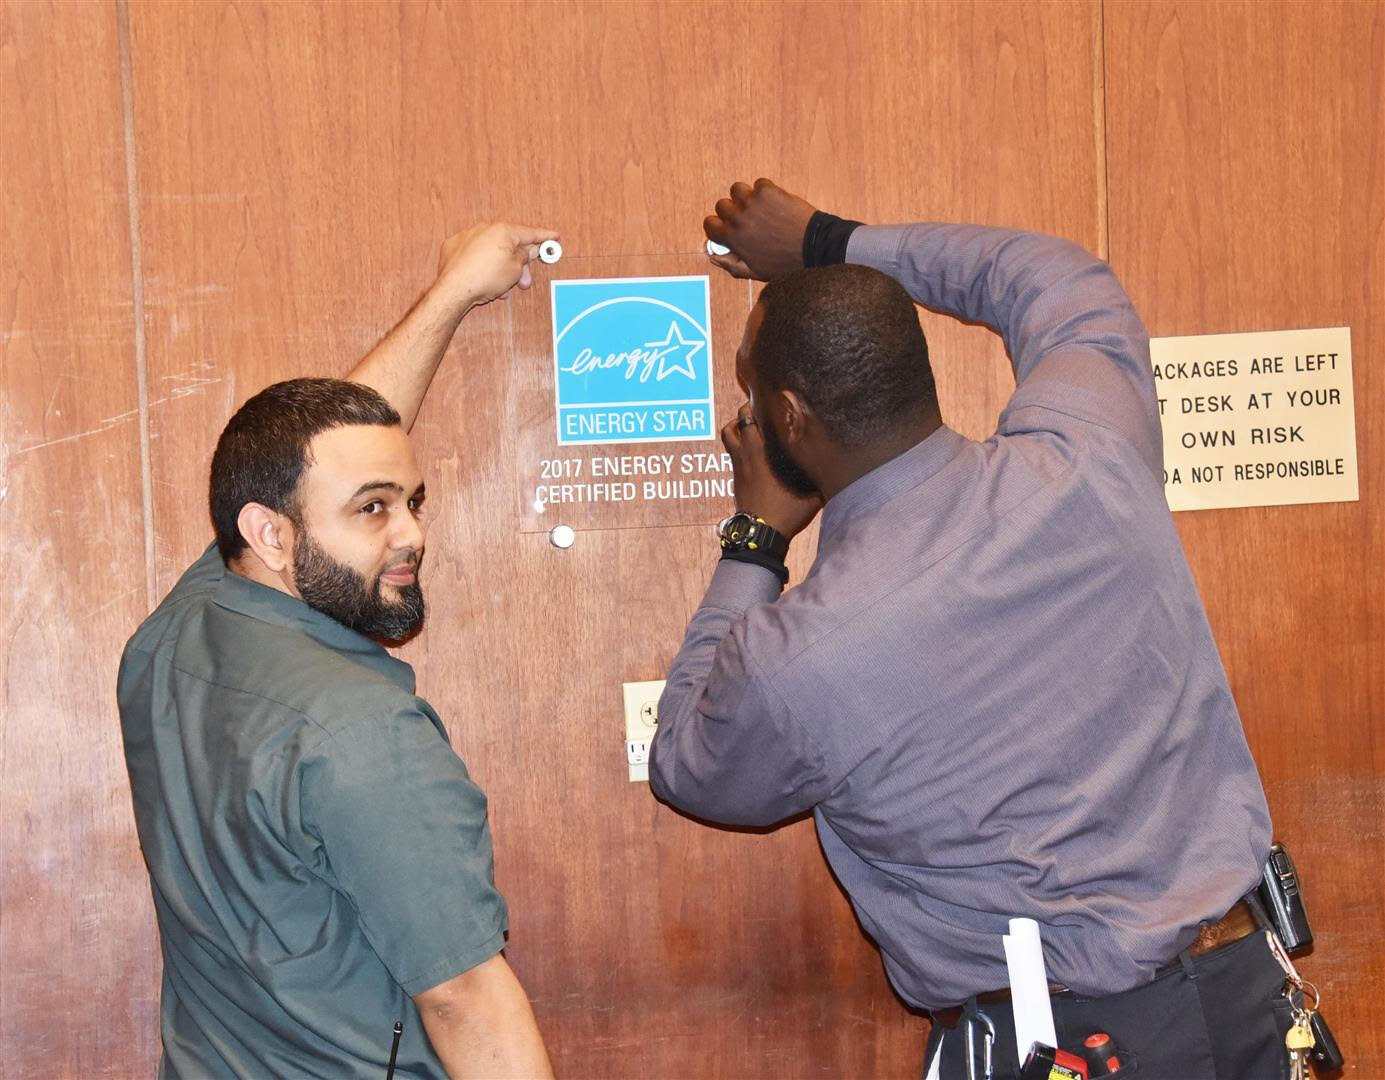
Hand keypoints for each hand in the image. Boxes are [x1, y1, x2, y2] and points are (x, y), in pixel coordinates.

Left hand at [434, 222, 559, 310]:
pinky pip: (475, 255)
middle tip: (524, 281)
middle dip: (519, 264)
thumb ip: (524, 256)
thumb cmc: (484, 278)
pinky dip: (482, 265)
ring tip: (502, 288)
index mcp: (502, 231)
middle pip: (509, 244)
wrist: (454, 289)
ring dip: (501, 268)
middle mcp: (484, 229)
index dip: (544, 237)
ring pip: (492, 251)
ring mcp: (467, 237)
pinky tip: (484, 279)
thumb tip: (526, 251)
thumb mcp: (515, 269)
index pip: (529, 233)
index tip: (554, 237)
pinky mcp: (453, 248)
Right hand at [703, 178, 817, 280]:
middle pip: (722, 205)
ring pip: (737, 190)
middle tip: (748, 219)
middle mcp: (739, 217)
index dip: (718, 227)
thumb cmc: (785, 262)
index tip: (727, 228)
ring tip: (758, 207)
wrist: (813, 246)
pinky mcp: (768, 190)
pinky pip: (758, 184)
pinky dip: (764, 191)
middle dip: (732, 211)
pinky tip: (774, 203)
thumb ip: (731, 265)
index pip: (709, 224)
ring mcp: (753, 201)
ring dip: (745, 197)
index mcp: (732, 237)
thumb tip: (713, 257)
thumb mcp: (755, 271)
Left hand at [721, 404, 822, 539]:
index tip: (768, 399)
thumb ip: (825, 477)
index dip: (755, 405)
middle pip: (735, 423)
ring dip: (735, 427)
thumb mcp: (812, 495)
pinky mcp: (736, 479)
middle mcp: (745, 456)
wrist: (759, 536)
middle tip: (760, 409)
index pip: (749, 418)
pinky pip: (732, 453)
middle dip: (745, 412)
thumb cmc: (785, 513)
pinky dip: (739, 445)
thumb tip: (846, 467)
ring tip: (751, 425)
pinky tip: (755, 451)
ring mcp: (738, 468)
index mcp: (760, 453)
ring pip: (727, 436)